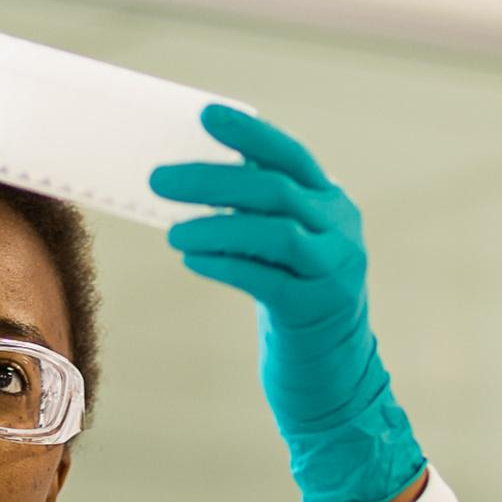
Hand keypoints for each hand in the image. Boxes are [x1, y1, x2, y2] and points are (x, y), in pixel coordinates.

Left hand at [149, 106, 425, 501]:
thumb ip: (259, 222)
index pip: (290, 157)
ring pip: (274, 231)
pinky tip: (193, 259)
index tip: (205, 117)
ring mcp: (333, 271)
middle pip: (275, 189)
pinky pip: (264, 277)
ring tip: (173, 231)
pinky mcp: (315, 310)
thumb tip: (194, 189)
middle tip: (161, 180)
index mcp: (333, 207)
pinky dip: (225, 263)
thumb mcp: (284, 259)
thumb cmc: (295, 314)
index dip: (248, 136)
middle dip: (213, 180)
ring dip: (215, 225)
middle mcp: (340, 231)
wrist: (334, 384)